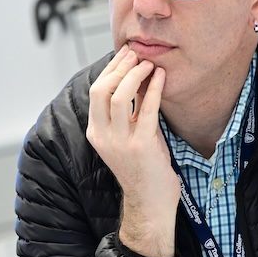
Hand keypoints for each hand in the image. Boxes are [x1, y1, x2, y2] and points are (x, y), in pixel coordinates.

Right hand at [86, 46, 179, 256]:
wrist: (150, 202)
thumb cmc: (144, 168)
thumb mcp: (128, 137)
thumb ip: (127, 113)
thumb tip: (134, 80)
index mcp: (96, 133)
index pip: (96, 92)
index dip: (110, 69)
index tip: (124, 55)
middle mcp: (104, 136)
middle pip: (102, 90)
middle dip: (119, 68)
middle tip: (136, 54)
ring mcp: (122, 142)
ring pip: (120, 97)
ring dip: (136, 75)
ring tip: (150, 64)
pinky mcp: (143, 146)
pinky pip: (147, 110)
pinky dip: (154, 89)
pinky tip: (162, 78)